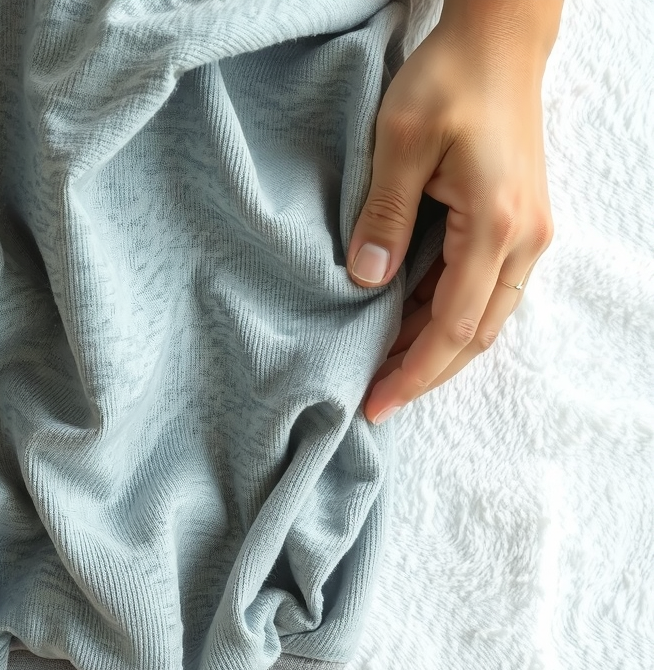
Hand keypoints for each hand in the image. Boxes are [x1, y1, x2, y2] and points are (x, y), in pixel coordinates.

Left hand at [346, 1, 560, 424]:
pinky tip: (406, 326)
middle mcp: (524, 238)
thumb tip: (366, 282)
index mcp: (496, 225)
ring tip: (381, 372)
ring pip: (484, 316)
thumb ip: (383, 216)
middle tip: (372, 402)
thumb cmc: (449, 79)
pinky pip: (485, 289)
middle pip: (475, 334)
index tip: (374, 402)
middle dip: (424, 373)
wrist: (499, 41)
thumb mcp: (400, 142)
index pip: (453, 325)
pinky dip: (446, 317)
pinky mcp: (517, 222)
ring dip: (435, 348)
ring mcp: (528, 231)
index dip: (413, 370)